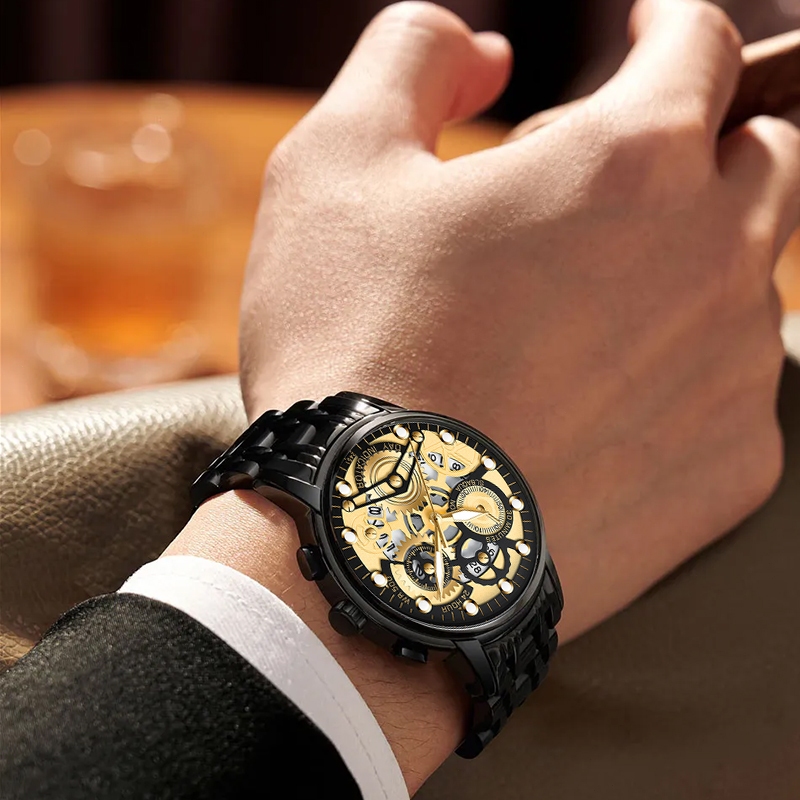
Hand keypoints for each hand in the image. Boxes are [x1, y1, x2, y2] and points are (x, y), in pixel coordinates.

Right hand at [241, 0, 799, 642]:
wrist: (377, 544)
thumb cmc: (347, 347)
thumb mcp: (335, 164)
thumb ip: (412, 58)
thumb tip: (490, 51)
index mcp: (633, 161)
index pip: (702, 46)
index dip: (669, 28)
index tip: (641, 38)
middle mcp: (716, 257)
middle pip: (763, 159)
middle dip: (699, 148)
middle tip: (604, 190)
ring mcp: (733, 375)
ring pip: (751, 282)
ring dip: (687, 267)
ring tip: (580, 317)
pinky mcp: (728, 473)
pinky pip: (733, 392)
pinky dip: (682, 375)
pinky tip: (600, 405)